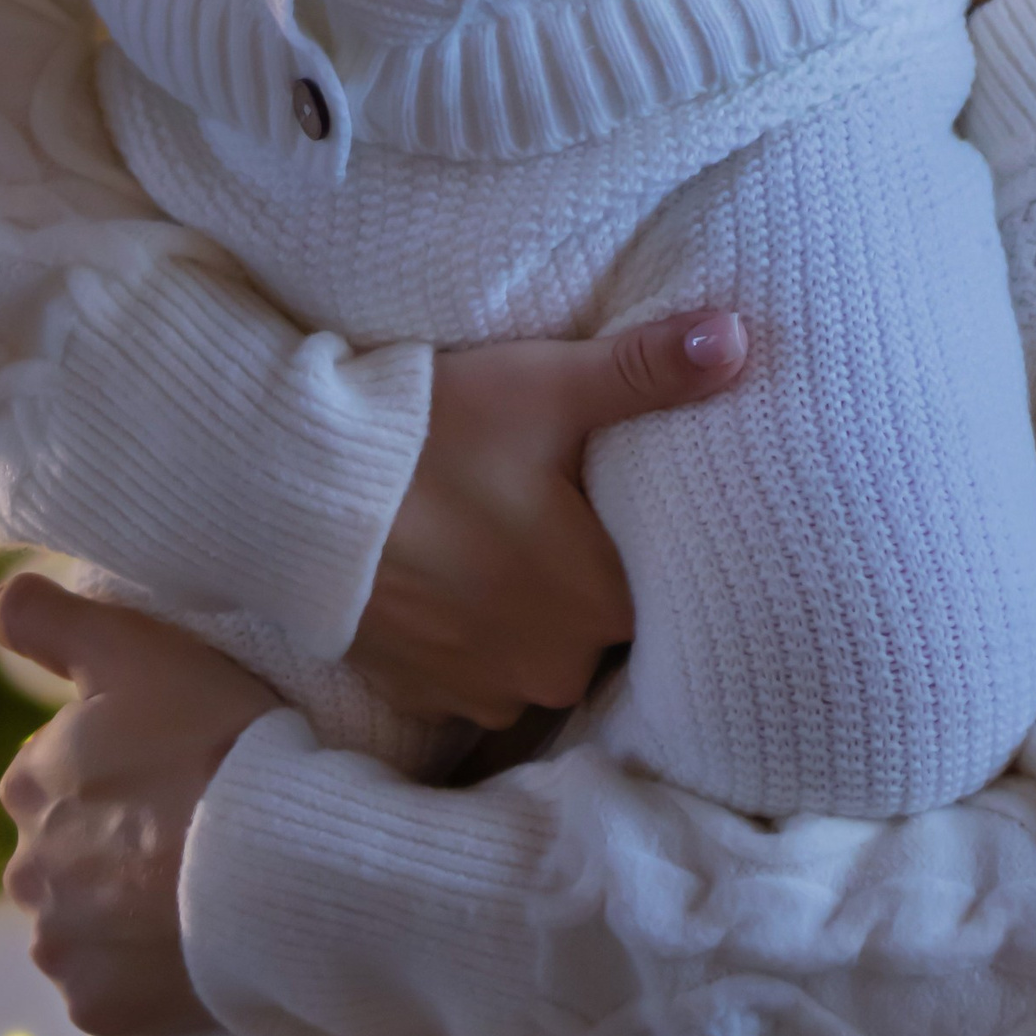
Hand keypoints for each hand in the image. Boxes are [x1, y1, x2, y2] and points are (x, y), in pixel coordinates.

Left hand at [0, 575, 282, 1035]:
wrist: (280, 860)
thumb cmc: (216, 742)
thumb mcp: (137, 649)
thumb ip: (52, 619)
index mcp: (28, 781)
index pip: (63, 771)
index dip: (125, 764)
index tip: (180, 762)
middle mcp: (24, 869)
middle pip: (71, 849)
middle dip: (119, 840)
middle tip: (197, 824)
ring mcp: (59, 947)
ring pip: (89, 921)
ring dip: (129, 907)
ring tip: (204, 885)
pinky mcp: (97, 1009)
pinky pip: (115, 986)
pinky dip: (146, 968)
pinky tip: (197, 939)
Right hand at [348, 308, 749, 731]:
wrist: (297, 493)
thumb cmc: (434, 435)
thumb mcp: (548, 387)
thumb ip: (648, 371)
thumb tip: (737, 338)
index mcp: (602, 606)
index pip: (656, 589)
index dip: (633, 545)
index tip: (611, 507)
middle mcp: (552, 668)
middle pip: (596, 625)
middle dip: (578, 579)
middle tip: (547, 515)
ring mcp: (482, 691)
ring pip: (534, 652)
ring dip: (522, 613)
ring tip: (495, 546)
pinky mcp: (421, 697)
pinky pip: (470, 672)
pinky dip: (465, 635)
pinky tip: (447, 581)